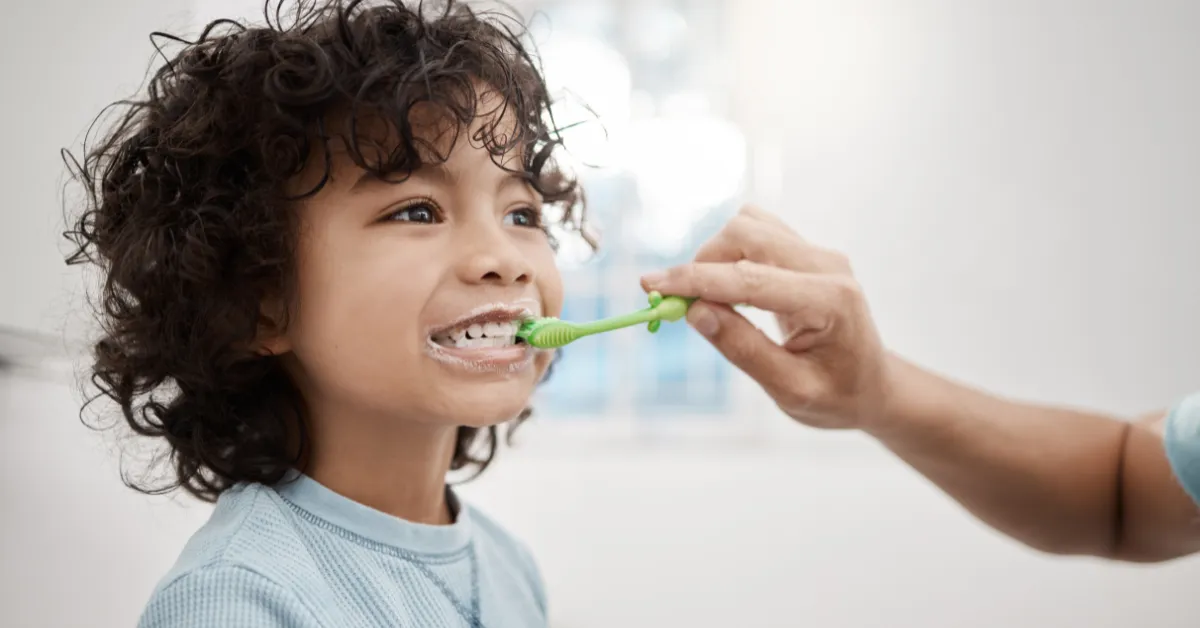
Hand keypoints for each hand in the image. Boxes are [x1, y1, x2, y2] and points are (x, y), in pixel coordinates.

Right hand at [640, 206, 891, 430]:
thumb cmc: (837, 396)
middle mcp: (827, 266)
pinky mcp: (808, 253)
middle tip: (679, 305)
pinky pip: (758, 233)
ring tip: (709, 300)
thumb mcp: (790, 390)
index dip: (693, 281)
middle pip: (745, 234)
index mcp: (829, 302)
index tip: (650, 286)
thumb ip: (743, 349)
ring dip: (715, 257)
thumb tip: (694, 312)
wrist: (873, 386)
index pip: (748, 279)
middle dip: (702, 264)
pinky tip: (729, 290)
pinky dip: (730, 254)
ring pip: (748, 226)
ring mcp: (819, 254)